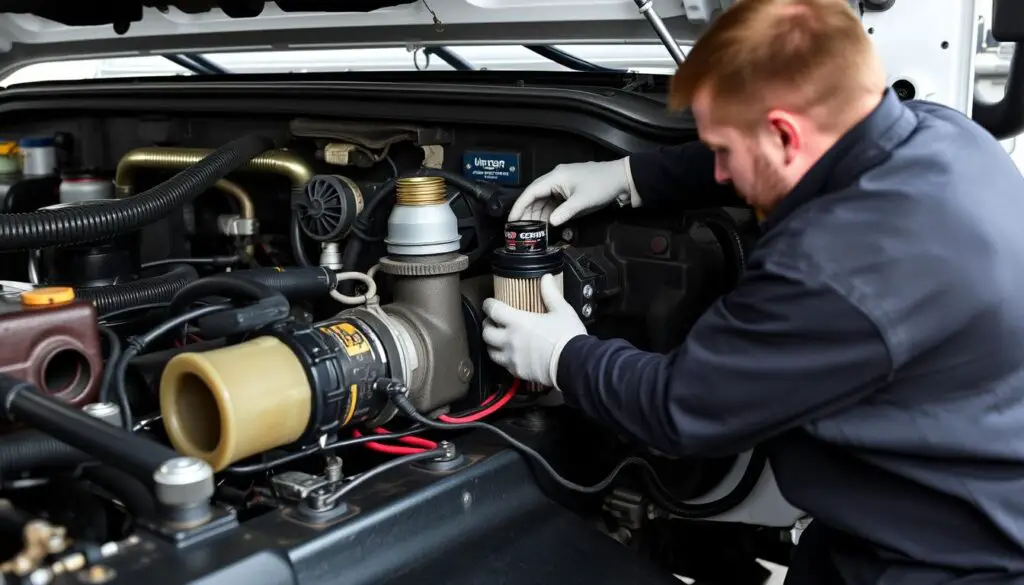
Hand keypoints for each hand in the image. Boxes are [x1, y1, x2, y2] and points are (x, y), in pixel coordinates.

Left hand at [482, 274, 586, 388]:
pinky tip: (510, 355)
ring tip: (497, 340)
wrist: (574, 364)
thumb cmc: (568, 336)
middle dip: (487, 325)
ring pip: (491, 351)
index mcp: (518, 322)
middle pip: (486, 333)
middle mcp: (510, 340)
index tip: (489, 303)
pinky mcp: (517, 372)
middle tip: (492, 322)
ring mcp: (512, 358)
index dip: (488, 305)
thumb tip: (546, 278)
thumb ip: (551, 294)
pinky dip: (503, 359)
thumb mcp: (562, 310)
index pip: (493, 310)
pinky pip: (503, 365)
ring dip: (491, 344)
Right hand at [508, 157, 638, 226]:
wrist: (622, 179)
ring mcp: (563, 186)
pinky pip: (554, 203)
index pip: (531, 191)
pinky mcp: (569, 192)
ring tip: (531, 230)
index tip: (511, 220)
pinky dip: (549, 213)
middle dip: (527, 212)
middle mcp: (556, 180)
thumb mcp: (582, 202)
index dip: (520, 206)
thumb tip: (550, 223)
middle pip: (535, 196)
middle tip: (519, 229)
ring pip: (544, 200)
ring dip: (538, 214)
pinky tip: (546, 224)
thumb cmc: (602, 186)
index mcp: (555, 177)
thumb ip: (564, 213)